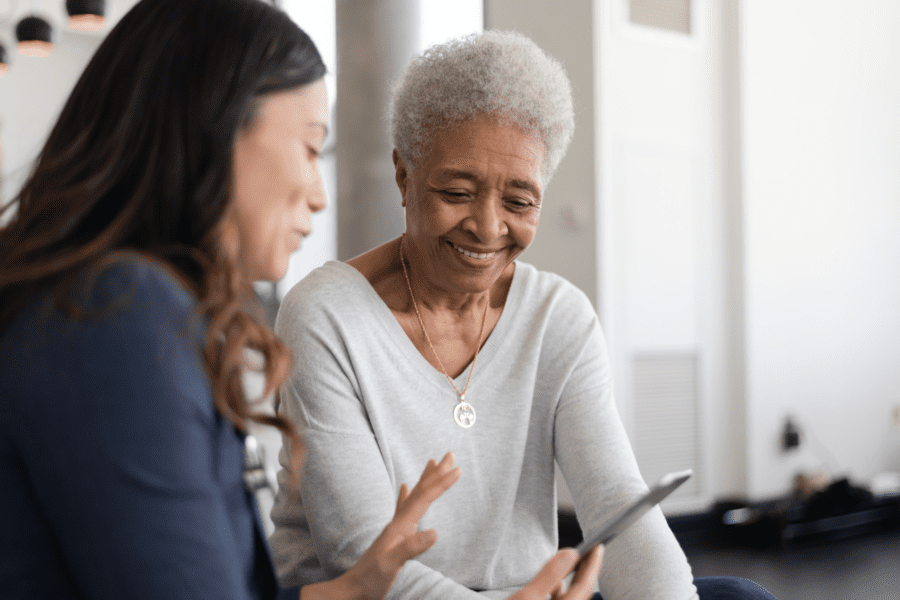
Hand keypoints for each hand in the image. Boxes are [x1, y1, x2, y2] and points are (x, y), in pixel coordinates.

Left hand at [302, 452, 460, 599]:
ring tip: (432, 463)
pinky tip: (403, 487)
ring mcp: (395, 528)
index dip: (441, 483)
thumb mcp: (391, 564)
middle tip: (450, 455)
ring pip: (413, 496)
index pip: (424, 498)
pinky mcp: (393, 535)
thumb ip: (411, 547)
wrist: (353, 590)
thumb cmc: (370, 579)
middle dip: (436, 473)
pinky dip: (406, 495)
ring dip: (425, 479)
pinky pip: (402, 507)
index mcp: (400, 526)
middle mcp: (398, 522)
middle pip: (420, 491)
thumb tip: (434, 532)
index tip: (458, 469)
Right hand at [508, 546, 603, 599]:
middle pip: (582, 593)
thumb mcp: (527, 597)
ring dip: (576, 580)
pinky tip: (557, 583)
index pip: (585, 586)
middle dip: (588, 572)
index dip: (593, 565)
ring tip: (577, 562)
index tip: (598, 547)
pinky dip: (562, 590)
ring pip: (572, 599)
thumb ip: (549, 575)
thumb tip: (570, 554)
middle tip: (593, 551)